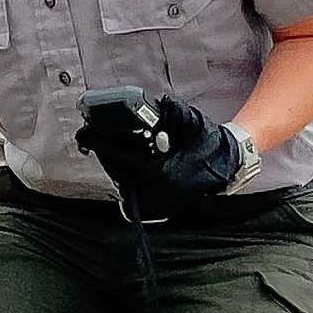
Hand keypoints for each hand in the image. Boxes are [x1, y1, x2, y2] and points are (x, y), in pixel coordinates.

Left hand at [76, 93, 245, 211]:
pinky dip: (126, 174)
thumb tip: (149, 105)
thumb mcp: (190, 121)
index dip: (101, 144)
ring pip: (122, 182)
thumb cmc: (209, 145)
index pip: (121, 159)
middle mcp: (156, 193)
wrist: (226, 166)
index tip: (87, 134)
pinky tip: (128, 160)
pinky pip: (131, 190)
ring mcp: (156, 204)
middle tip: (95, 135)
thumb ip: (169, 110)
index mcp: (162, 173)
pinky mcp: (156, 208)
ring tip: (113, 146)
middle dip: (106, 152)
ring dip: (115, 163)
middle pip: (117, 172)